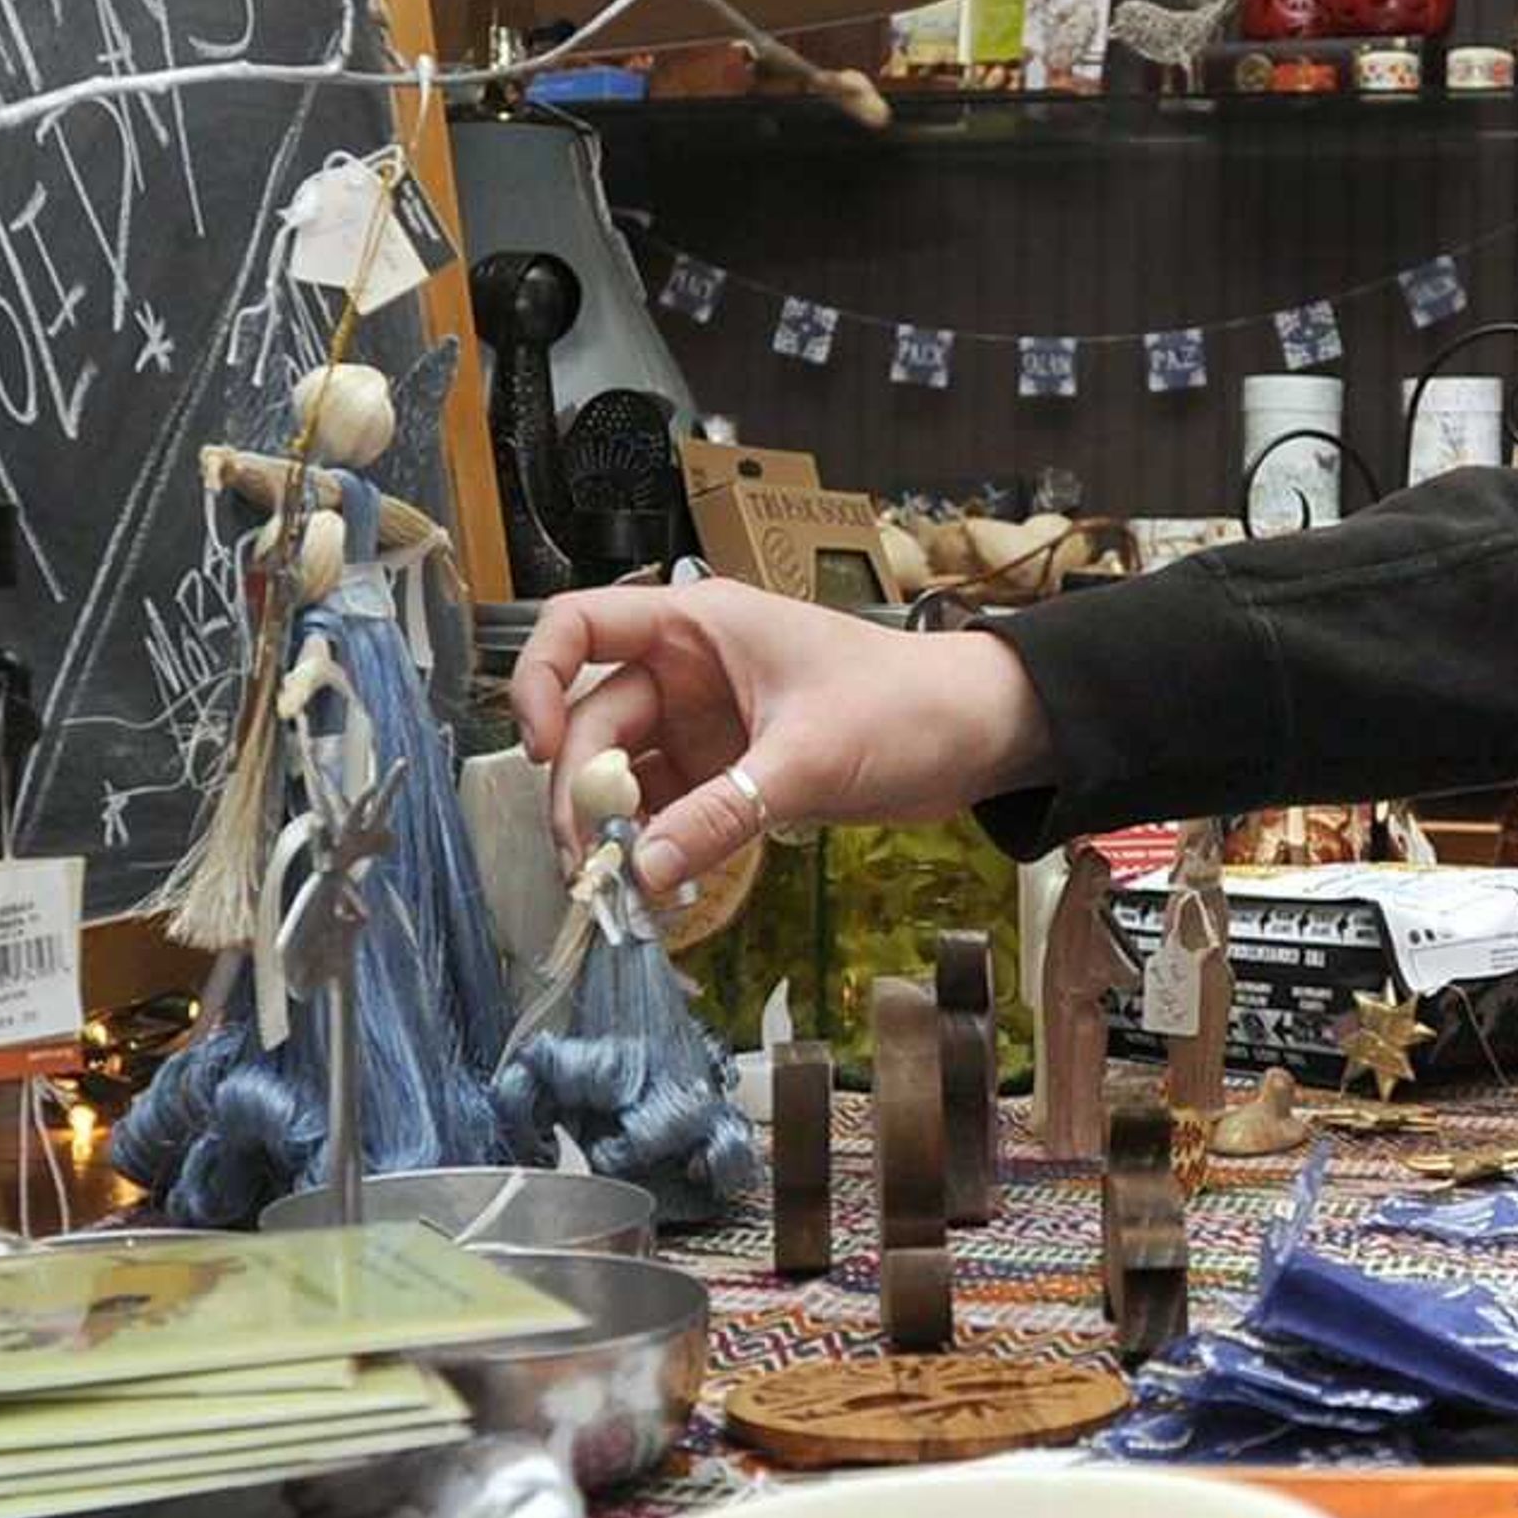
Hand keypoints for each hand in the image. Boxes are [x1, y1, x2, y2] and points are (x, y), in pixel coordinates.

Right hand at [508, 581, 1051, 892]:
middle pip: (592, 721)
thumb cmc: (907, 708)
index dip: (536, 680)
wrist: (983, 733)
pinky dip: (653, 842)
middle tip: (586, 865)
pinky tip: (653, 888)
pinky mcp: (730, 770)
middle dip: (579, 791)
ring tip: (609, 891)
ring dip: (609, 827)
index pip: (577, 627)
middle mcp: (689, 669)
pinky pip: (667, 805)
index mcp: (699, 626)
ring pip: (623, 772)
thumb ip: (721, 814)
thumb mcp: (809, 759)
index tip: (535, 751)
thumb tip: (639, 869)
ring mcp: (705, 722)